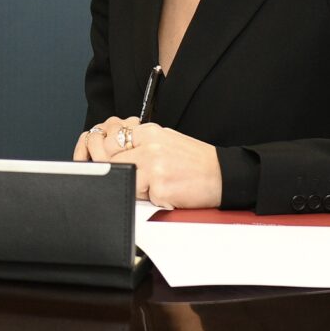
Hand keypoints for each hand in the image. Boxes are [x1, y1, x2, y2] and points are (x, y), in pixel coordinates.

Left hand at [76, 120, 221, 208]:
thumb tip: (111, 153)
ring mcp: (153, 165)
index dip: (106, 156)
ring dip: (136, 187)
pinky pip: (142, 196)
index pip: (110, 142)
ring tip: (156, 186)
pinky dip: (151, 199)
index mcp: (149, 132)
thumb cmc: (194, 162)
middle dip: (119, 173)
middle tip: (135, 179)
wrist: (222, 175)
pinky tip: (167, 193)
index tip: (110, 163)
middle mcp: (149, 145)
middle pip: (112, 161)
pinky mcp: (159, 186)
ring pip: (125, 179)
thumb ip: (140, 145)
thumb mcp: (165, 141)